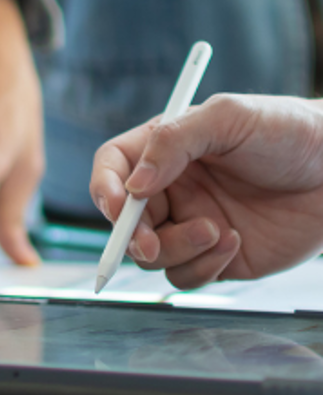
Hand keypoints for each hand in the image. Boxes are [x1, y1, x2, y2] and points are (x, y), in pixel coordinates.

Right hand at [90, 93, 322, 288]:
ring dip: (176, 250)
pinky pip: (185, 276)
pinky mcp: (216, 257)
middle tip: (150, 244)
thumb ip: (175, 141)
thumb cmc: (290, 132)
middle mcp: (173, 189)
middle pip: (125, 222)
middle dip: (133, 237)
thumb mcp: (230, 117)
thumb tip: (134, 186)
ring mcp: (191, 225)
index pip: (113, 168)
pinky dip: (204, 266)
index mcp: (166, 150)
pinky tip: (237, 241)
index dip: (104, 189)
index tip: (117, 208)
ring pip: (151, 256)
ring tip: (218, 230)